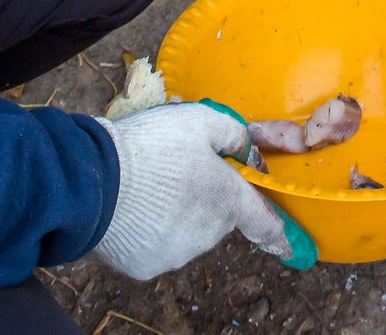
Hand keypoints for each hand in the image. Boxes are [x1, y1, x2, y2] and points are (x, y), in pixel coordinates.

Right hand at [92, 102, 316, 279]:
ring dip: (174, 214)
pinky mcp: (146, 265)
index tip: (289, 247)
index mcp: (228, 200)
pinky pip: (154, 245)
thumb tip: (247, 148)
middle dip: (202, 199)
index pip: (263, 222)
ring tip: (146, 187)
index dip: (277, 234)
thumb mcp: (200, 120)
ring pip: (184, 232)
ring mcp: (177, 253)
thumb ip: (233, 134)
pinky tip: (131, 207)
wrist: (96, 180)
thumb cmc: (153, 145)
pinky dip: (147, 230)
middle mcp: (208, 234)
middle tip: (174, 172)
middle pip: (215, 218)